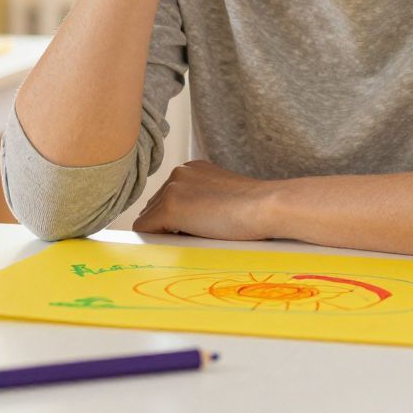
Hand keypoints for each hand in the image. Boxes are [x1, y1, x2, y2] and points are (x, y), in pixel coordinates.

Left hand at [132, 160, 276, 242]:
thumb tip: (184, 225)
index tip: (195, 229)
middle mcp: (179, 173)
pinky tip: (184, 244)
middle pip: (154, 207)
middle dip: (168, 225)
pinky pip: (145, 230)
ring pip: (149, 219)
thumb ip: (202, 202)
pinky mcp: (170, 208)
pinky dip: (158, 241)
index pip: (168, 197)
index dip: (178, 218)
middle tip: (199, 236)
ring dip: (166, 233)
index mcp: (193, 169)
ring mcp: (172, 189)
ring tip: (198, 238)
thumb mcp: (223, 197)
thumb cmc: (256, 208)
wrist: (266, 206)